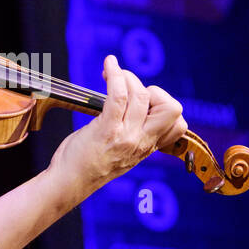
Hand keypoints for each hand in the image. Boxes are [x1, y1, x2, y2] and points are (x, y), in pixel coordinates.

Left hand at [47, 55, 187, 192]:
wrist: (69, 182)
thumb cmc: (88, 165)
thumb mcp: (121, 154)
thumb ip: (133, 136)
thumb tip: (135, 109)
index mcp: (147, 148)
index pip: (178, 126)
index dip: (166, 106)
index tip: (146, 102)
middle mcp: (141, 142)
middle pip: (172, 109)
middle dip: (156, 91)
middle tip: (133, 91)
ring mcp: (126, 136)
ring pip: (142, 96)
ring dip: (128, 78)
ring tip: (114, 74)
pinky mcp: (107, 129)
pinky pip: (118, 95)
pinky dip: (115, 74)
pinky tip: (109, 65)